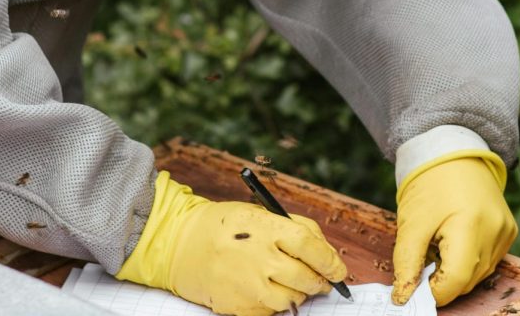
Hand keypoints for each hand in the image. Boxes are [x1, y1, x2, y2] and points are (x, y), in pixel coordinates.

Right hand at [117, 172, 347, 315]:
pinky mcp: (239, 307)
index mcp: (266, 229)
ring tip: (288, 281)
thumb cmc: (225, 227)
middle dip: (319, 282)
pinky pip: (271, 311)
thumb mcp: (260, 213)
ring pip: (292, 300)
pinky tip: (265, 288)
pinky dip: (276, 303)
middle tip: (322, 281)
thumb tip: (326, 253)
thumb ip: (295, 228)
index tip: (339, 269)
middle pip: (306, 278)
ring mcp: (249, 286)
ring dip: (297, 293)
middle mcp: (259, 258)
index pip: (310, 247)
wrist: (180, 245)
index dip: (330, 261)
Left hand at [391, 154, 517, 305]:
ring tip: (438, 244)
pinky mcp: (509, 230)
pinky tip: (455, 240)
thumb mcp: (412, 223)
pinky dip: (470, 259)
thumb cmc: (430, 182)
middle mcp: (496, 231)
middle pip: (468, 280)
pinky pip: (489, 259)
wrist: (452, 151)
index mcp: (471, 226)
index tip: (413, 288)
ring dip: (456, 270)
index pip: (456, 280)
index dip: (432, 291)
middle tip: (422, 261)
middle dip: (442, 280)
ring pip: (479, 273)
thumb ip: (406, 263)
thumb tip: (403, 297)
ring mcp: (506, 231)